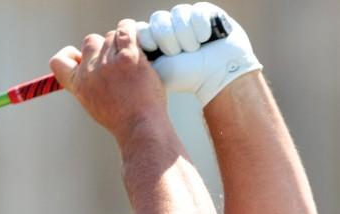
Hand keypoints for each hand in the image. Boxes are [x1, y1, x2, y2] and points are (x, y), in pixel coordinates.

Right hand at [49, 19, 169, 142]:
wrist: (141, 127)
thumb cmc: (122, 118)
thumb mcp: (93, 103)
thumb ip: (87, 83)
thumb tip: (88, 64)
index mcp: (77, 85)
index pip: (58, 61)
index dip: (69, 54)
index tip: (80, 56)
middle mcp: (89, 72)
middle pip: (91, 41)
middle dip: (104, 46)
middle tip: (119, 61)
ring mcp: (108, 63)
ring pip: (111, 36)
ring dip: (122, 42)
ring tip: (133, 60)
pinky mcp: (128, 56)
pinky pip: (126, 30)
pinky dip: (132, 30)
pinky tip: (139, 39)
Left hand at [137, 3, 261, 106]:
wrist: (217, 76)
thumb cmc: (186, 77)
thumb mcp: (157, 71)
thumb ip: (137, 59)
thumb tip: (122, 48)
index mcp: (154, 38)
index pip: (142, 27)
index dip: (149, 39)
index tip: (156, 52)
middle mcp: (169, 25)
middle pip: (158, 19)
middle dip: (170, 41)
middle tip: (180, 55)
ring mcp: (186, 18)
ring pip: (178, 14)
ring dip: (187, 37)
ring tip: (195, 50)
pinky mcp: (205, 12)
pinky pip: (197, 11)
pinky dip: (201, 28)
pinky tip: (207, 39)